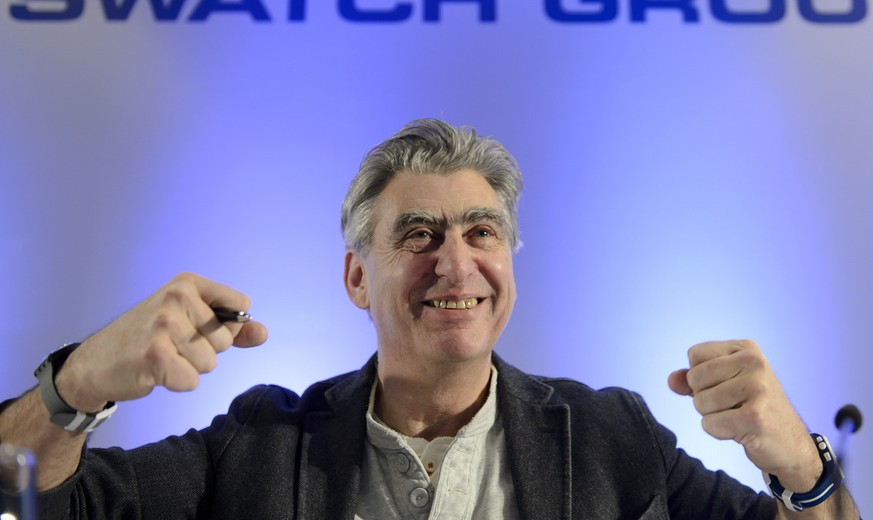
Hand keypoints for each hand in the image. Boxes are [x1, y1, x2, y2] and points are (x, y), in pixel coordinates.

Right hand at [54, 272, 268, 411]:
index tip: (199, 329)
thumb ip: (232, 328)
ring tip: (163, 357)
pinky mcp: (155, 355)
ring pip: (210, 363)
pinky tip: (155, 371)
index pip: (240, 305)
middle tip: (172, 346)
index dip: (227, 326)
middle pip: (225, 340)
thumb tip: (263, 333)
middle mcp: (176, 297)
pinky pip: (192, 380)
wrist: (96, 363)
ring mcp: (165, 325)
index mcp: (187, 283)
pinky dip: (177, 383)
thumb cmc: (149, 339)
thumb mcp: (191, 322)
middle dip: (204, 352)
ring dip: (189, 368)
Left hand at [668, 340, 819, 491]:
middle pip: (695, 378)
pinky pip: (709, 424)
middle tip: (732, 406)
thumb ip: (693, 380)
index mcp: (747, 349)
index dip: (700, 376)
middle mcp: (754, 362)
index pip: (695, 354)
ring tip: (737, 417)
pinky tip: (741, 431)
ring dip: (712, 416)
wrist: (790, 444)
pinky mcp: (755, 416)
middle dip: (704, 397)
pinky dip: (718, 432)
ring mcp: (757, 388)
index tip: (726, 386)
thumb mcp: (723, 386)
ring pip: (700, 402)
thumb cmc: (753, 409)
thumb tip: (672, 380)